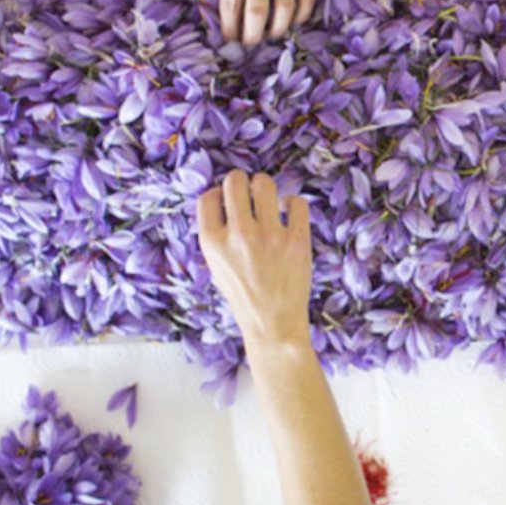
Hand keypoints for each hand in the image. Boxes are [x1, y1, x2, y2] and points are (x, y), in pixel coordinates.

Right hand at [197, 171, 312, 346]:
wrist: (272, 323)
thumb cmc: (243, 294)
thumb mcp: (216, 265)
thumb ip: (216, 234)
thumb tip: (223, 198)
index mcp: (213, 242)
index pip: (208, 196)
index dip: (218, 194)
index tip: (227, 202)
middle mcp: (239, 235)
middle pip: (235, 181)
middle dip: (241, 182)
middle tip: (249, 194)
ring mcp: (269, 236)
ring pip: (265, 184)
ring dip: (265, 186)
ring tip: (268, 199)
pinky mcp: (297, 240)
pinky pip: (297, 202)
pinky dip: (293, 202)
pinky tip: (288, 212)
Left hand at [220, 0, 317, 46]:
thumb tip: (234, 20)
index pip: (231, 7)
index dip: (231, 29)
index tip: (231, 39)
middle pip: (257, 15)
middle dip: (253, 36)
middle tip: (251, 43)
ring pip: (284, 12)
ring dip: (277, 29)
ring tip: (272, 34)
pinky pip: (306, 0)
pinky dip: (301, 15)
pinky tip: (294, 21)